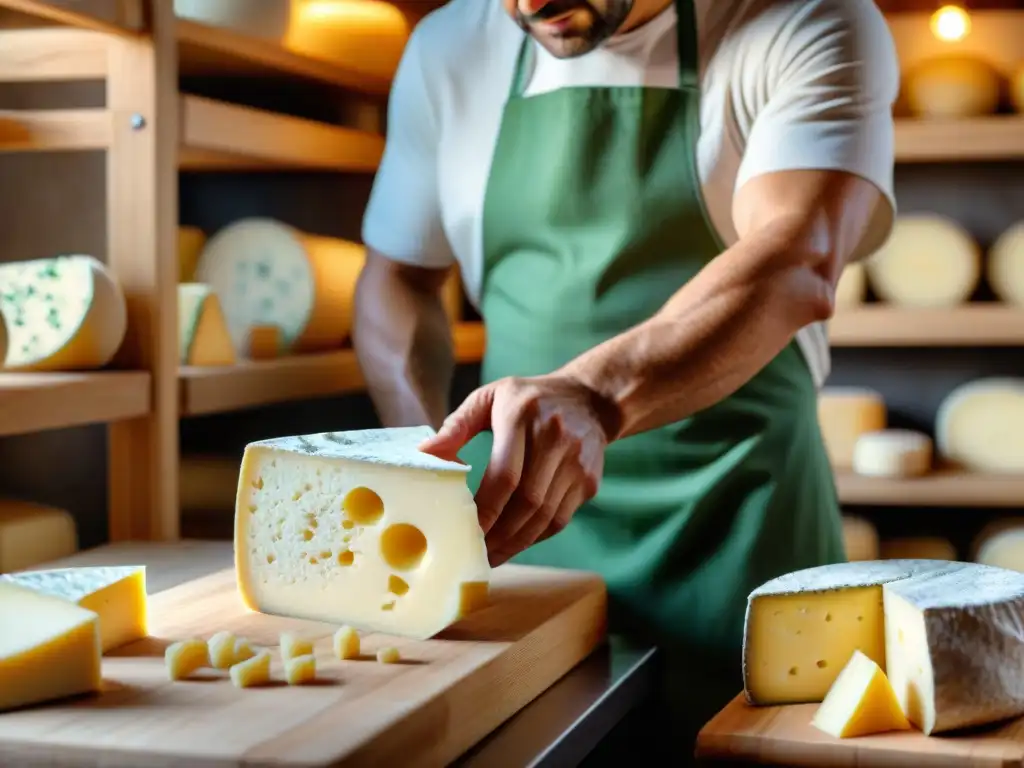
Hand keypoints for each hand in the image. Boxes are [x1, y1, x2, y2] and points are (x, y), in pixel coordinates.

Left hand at [419, 374, 611, 565]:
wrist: (589, 399)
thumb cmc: (527, 400)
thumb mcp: (489, 398)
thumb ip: (456, 426)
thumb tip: (424, 454)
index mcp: (522, 416)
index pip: (505, 475)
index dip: (485, 510)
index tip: (464, 531)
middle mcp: (554, 439)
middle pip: (527, 502)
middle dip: (499, 535)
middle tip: (476, 553)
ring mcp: (576, 462)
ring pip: (545, 516)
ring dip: (517, 542)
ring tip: (493, 556)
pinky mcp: (589, 481)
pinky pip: (560, 519)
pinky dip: (536, 537)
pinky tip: (516, 542)